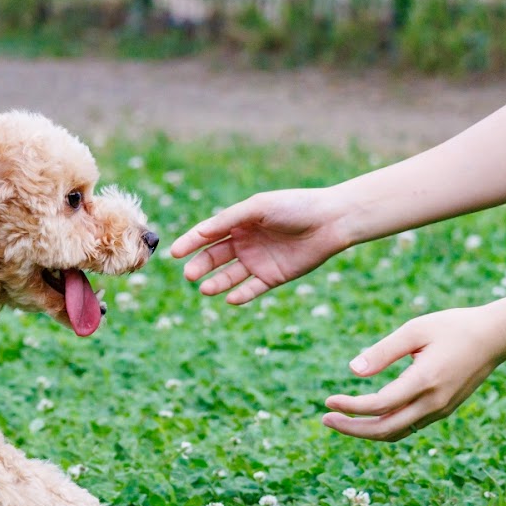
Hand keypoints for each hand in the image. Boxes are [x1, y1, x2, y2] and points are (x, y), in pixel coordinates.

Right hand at [169, 188, 349, 303]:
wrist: (331, 221)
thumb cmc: (294, 207)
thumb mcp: (258, 208)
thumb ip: (228, 220)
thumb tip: (200, 232)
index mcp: (238, 222)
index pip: (207, 235)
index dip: (190, 243)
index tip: (174, 253)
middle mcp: (245, 242)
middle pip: (215, 257)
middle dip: (200, 266)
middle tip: (189, 274)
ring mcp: (258, 260)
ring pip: (230, 276)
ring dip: (216, 283)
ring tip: (205, 289)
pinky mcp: (273, 276)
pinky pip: (252, 289)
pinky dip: (240, 295)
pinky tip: (230, 298)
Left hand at [322, 307, 505, 440]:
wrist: (495, 337)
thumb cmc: (452, 327)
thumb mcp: (415, 330)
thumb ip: (383, 351)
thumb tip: (352, 370)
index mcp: (425, 381)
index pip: (380, 405)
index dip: (351, 407)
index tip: (328, 401)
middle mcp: (434, 402)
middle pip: (385, 429)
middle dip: (352, 428)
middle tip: (325, 418)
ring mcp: (440, 409)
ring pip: (397, 432)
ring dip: (366, 431)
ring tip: (340, 420)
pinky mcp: (443, 409)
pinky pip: (409, 426)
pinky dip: (384, 427)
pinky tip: (367, 416)